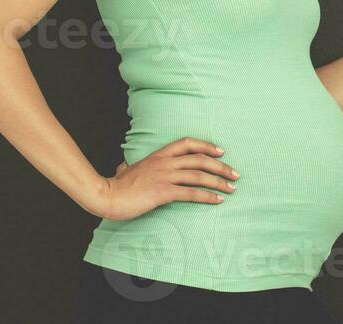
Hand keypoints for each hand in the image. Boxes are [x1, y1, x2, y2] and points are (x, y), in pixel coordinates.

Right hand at [90, 137, 238, 220]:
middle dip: (221, 166)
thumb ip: (129, 167)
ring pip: (199, 175)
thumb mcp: (126, 170)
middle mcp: (165, 162)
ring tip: (232, 188)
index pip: (188, 143)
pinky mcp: (163, 192)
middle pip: (200, 159)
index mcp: (159, 154)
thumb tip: (124, 167)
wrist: (107, 195)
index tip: (221, 152)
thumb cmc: (116, 185)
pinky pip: (191, 193)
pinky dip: (207, 196)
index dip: (207, 146)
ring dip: (219, 182)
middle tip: (235, 174)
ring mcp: (165, 176)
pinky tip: (218, 200)